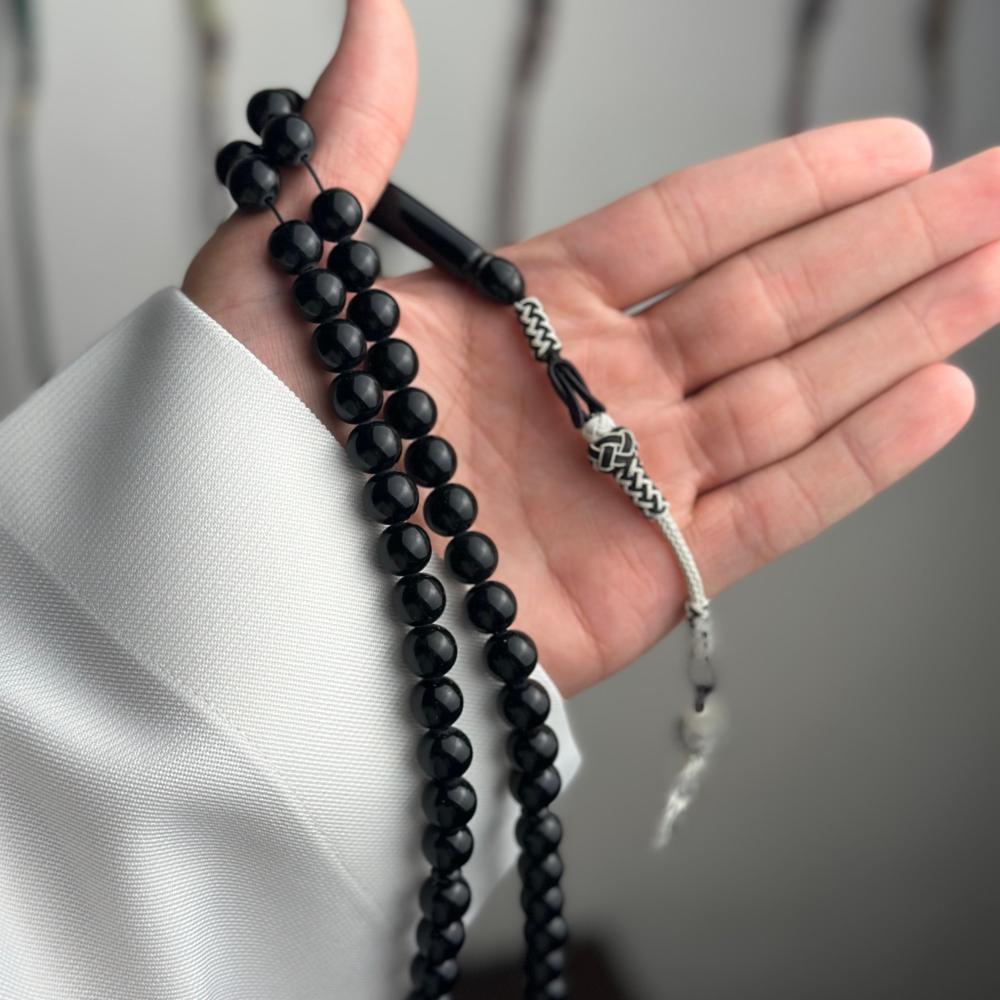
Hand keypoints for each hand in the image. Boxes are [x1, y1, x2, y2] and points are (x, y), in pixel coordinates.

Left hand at [184, 0, 997, 696]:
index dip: (793, 184)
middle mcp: (594, 389)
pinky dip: (858, 456)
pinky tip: (937, 392)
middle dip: (894, 242)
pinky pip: (773, 506)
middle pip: (773, 297)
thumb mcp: (284, 269)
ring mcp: (628, 483)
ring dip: (903, 328)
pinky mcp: (645, 577)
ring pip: (796, 389)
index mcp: (525, 311)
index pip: (689, 229)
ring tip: (999, 267)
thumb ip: (350, 150)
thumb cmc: (244, 438)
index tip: (890, 150)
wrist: (251, 603)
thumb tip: (376, 18)